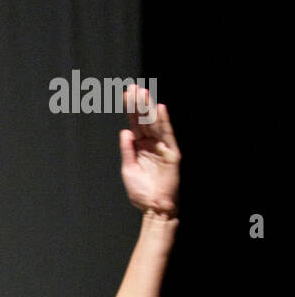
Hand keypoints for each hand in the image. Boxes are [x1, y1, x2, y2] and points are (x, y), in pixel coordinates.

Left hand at [119, 87, 179, 216]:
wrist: (154, 209)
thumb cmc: (141, 193)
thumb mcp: (129, 169)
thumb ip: (127, 150)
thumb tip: (125, 131)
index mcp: (140, 147)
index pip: (135, 124)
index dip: (131, 110)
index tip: (126, 95)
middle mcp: (152, 144)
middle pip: (145, 120)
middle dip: (139, 104)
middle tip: (134, 88)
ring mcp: (162, 147)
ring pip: (155, 124)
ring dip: (149, 108)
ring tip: (143, 93)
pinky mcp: (172, 153)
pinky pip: (168, 135)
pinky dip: (164, 122)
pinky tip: (160, 109)